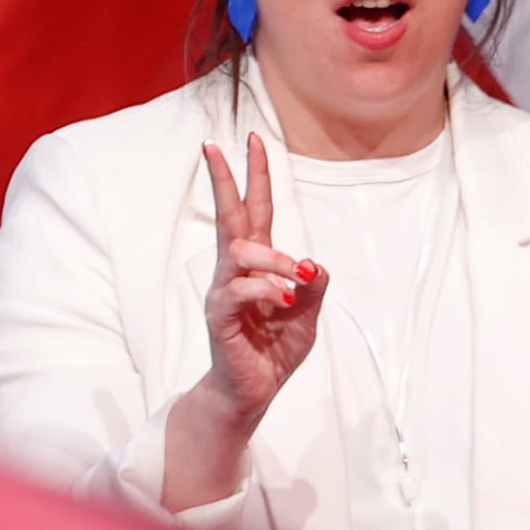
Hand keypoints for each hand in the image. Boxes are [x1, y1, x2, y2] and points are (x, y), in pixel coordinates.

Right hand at [192, 129, 326, 422]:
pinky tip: (284, 302)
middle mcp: (235, 271)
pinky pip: (239, 290)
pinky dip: (267, 291)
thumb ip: (313, 287)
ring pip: (242, 253)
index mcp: (257, 265)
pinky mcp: (220, 316)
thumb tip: (311, 263)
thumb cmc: (274, 350)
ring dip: (274, 260)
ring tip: (295, 279)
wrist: (251, 391)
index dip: (257, 175)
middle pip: (230, 215)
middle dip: (226, 179)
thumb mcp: (307, 315)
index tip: (254, 138)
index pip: (256, 210)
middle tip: (216, 145)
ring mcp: (224, 291)